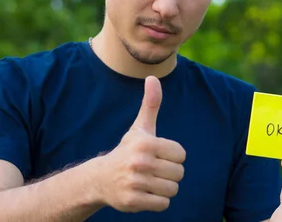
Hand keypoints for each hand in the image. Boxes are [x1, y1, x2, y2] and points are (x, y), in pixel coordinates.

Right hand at [97, 76, 185, 212]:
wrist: (100, 178)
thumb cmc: (128, 150)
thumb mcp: (140, 127)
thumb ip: (150, 104)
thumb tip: (152, 77)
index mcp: (146, 142)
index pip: (181, 154)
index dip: (172, 156)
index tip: (158, 156)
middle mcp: (140, 162)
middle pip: (179, 173)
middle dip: (170, 174)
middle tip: (153, 171)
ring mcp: (135, 182)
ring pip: (172, 190)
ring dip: (164, 188)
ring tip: (149, 182)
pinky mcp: (133, 201)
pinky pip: (163, 205)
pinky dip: (157, 202)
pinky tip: (145, 193)